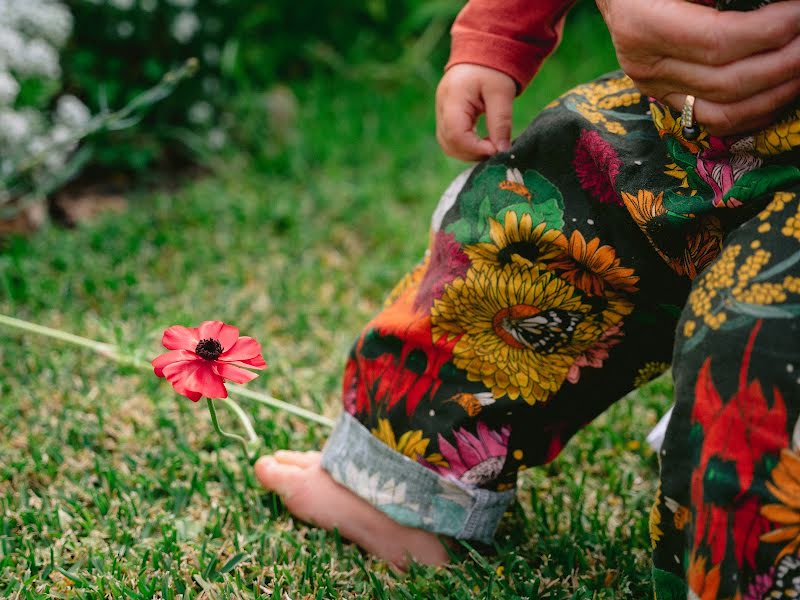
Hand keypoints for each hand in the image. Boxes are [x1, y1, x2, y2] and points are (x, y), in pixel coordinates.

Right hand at [435, 63, 516, 160]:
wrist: (483, 49)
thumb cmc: (493, 67)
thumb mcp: (501, 93)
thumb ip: (500, 123)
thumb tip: (502, 151)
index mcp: (453, 98)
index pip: (456, 134)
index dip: (475, 148)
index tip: (496, 150)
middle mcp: (441, 106)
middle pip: (449, 143)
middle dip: (472, 153)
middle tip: (496, 151)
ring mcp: (441, 111)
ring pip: (447, 144)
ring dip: (468, 152)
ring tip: (490, 146)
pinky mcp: (446, 115)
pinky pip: (451, 139)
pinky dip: (466, 146)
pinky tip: (483, 142)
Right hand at [597, 0, 799, 135]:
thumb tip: (780, 8)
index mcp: (643, 26)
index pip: (718, 41)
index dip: (769, 32)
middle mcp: (645, 65)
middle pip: (726, 81)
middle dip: (782, 63)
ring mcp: (653, 88)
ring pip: (723, 111)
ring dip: (774, 93)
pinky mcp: (664, 99)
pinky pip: (713, 120)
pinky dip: (753, 112)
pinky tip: (780, 92)